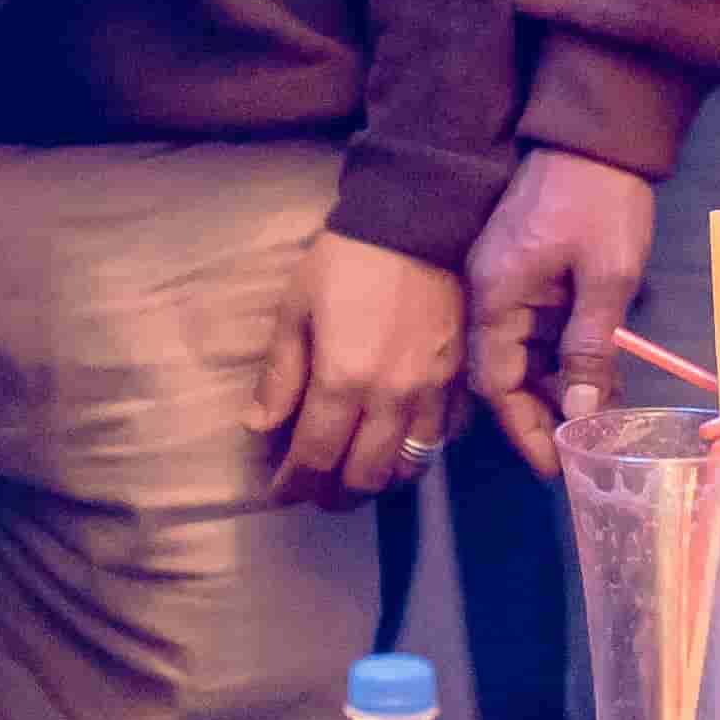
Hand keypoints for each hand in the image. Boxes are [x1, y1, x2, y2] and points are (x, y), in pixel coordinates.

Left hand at [253, 233, 471, 503]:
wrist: (418, 223)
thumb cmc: (346, 262)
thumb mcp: (297, 310)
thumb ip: (280, 375)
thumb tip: (259, 429)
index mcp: (343, 379)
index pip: (315, 457)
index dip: (293, 484)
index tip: (280, 492)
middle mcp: (391, 398)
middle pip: (363, 477)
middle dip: (333, 496)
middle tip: (314, 492)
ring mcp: (432, 394)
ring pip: (407, 467)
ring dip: (376, 482)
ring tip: (353, 475)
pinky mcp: (460, 382)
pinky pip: (443, 440)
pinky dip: (417, 453)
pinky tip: (398, 444)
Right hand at [462, 147, 663, 477]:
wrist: (598, 132)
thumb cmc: (602, 201)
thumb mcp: (607, 279)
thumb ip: (590, 349)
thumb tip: (579, 415)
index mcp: (496, 294)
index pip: (496, 382)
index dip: (523, 428)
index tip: (553, 465)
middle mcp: (489, 292)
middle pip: (503, 372)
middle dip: (540, 412)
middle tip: (580, 449)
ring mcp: (506, 279)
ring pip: (522, 352)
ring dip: (556, 385)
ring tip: (599, 417)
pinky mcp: (526, 269)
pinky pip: (536, 327)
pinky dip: (562, 354)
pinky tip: (597, 376)